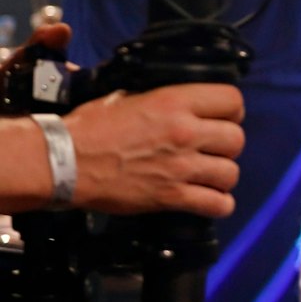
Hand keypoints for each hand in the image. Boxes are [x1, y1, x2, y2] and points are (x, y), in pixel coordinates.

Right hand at [65, 84, 244, 216]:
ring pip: (230, 172)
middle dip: (228, 145)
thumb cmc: (91, 126)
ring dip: (223, 175)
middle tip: (213, 149)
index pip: (233, 101)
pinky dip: (218, 204)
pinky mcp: (170, 197)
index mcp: (177, 102)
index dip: (232, 110)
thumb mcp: (131, 96)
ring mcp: (181, 166)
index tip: (223, 118)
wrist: (63, 162)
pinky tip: (211, 200)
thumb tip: (183, 102)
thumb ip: (165, 100)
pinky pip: (215, 204)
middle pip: (236, 139)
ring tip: (210, 176)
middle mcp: (186, 132)